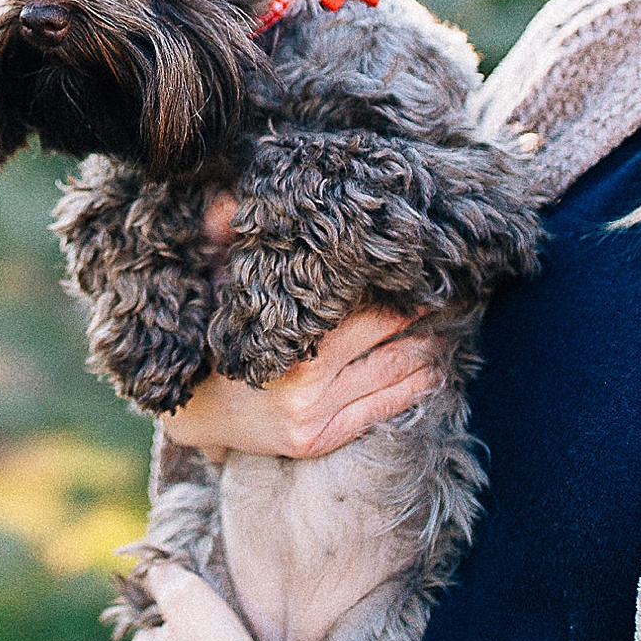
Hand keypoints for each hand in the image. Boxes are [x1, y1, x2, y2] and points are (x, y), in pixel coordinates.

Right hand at [169, 211, 443, 459]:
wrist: (189, 413)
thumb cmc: (207, 339)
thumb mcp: (211, 286)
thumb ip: (222, 240)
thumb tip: (230, 200)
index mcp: (286, 344)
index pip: (359, 309)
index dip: (394, 289)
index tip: (420, 270)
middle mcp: (306, 385)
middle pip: (385, 340)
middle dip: (419, 317)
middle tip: (450, 293)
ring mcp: (315, 417)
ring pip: (392, 376)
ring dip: (428, 352)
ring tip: (450, 329)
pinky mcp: (319, 440)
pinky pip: (381, 410)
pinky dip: (415, 389)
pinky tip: (436, 371)